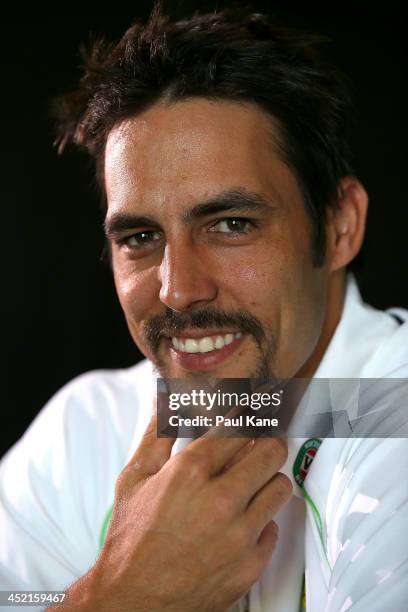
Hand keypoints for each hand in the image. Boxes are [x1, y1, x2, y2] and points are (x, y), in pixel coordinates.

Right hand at [54, 408, 291, 610]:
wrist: (133, 601)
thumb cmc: (131, 537)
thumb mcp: (135, 478)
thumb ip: (156, 434)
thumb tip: (165, 399)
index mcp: (190, 472)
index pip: (240, 425)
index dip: (253, 411)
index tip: (261, 404)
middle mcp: (220, 500)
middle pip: (272, 450)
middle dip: (269, 439)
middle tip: (262, 440)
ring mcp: (239, 535)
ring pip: (280, 486)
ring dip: (268, 478)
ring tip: (250, 482)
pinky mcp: (251, 564)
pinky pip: (274, 527)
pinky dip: (261, 520)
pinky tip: (240, 521)